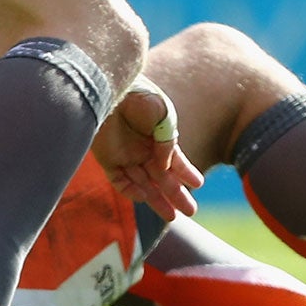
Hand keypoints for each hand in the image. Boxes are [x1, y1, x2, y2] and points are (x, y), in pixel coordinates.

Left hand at [93, 80, 203, 220]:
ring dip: (158, 200)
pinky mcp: (108, 160)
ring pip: (144, 184)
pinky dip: (131, 191)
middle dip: (177, 194)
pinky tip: (144, 199)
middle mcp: (144, 149)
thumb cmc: (137, 94)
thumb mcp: (162, 113)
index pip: (176, 160)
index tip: (199, 185)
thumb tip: (166, 166)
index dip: (187, 173)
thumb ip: (167, 140)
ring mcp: (126, 156)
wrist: (106, 88)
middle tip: (191, 211)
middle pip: (162, 178)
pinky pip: (120, 181)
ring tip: (172, 217)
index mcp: (159, 136)